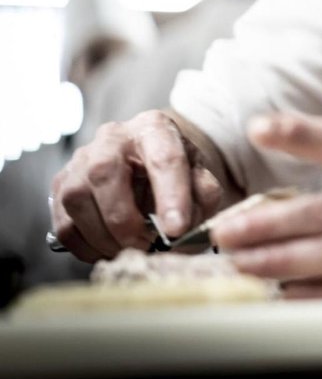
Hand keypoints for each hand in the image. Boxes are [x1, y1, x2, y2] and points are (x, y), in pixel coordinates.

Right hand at [50, 110, 222, 260]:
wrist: (147, 162)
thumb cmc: (175, 171)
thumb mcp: (200, 176)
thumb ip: (203, 196)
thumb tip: (186, 227)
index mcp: (154, 128)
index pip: (164, 158)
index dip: (171, 196)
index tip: (177, 230)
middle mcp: (112, 137)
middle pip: (104, 174)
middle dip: (124, 220)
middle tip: (146, 245)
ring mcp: (80, 160)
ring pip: (77, 200)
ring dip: (104, 237)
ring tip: (131, 249)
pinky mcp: (61, 185)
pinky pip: (64, 223)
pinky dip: (86, 247)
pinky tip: (110, 250)